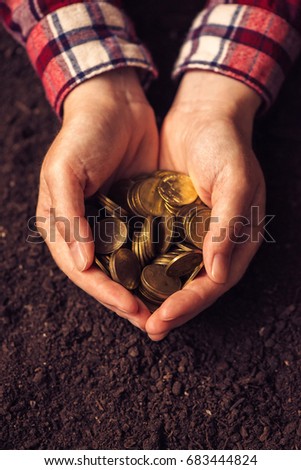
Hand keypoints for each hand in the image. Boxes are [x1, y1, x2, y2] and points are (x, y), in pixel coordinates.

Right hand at [36, 69, 158, 329]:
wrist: (115, 104)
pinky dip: (153, 265)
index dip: (105, 292)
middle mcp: (85, 230)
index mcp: (62, 225)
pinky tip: (170, 278)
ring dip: (141, 290)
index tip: (132, 308)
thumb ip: (68, 217)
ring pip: (125, 267)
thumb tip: (82, 262)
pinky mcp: (133, 215)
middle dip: (125, 301)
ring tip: (163, 309)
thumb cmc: (83, 134)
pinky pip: (143, 246)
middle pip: (104, 276)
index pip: (82, 270)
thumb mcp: (64, 170)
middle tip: (152, 321)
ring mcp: (110, 224)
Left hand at [145, 71, 265, 339]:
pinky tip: (124, 277)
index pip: (214, 283)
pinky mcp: (169, 222)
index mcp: (236, 239)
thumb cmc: (226, 146)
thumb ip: (229, 226)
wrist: (201, 116)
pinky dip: (143, 267)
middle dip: (170, 310)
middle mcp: (213, 242)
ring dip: (154, 295)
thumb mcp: (236, 181)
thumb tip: (218, 272)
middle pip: (192, 286)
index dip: (190, 304)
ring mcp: (190, 233)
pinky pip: (156, 250)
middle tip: (146, 328)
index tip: (162, 320)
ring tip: (132, 314)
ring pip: (173, 273)